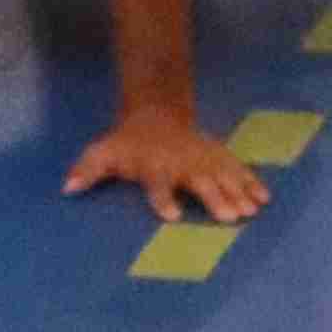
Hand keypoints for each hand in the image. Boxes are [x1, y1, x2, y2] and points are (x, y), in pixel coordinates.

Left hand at [65, 104, 272, 223]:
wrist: (155, 114)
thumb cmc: (128, 145)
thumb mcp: (104, 153)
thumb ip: (87, 169)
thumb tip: (67, 188)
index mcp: (154, 166)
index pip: (157, 183)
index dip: (162, 199)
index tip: (172, 216)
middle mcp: (181, 162)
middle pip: (198, 180)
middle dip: (213, 197)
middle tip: (228, 217)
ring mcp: (203, 158)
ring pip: (223, 175)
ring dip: (237, 192)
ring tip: (250, 211)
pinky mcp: (218, 155)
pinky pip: (238, 168)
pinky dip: (251, 181)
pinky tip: (264, 198)